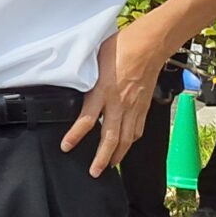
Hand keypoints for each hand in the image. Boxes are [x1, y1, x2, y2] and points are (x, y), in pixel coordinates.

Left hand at [62, 22, 168, 176]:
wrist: (149, 44)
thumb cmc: (119, 47)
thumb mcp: (92, 59)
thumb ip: (82, 76)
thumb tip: (69, 81)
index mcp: (103, 91)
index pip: (87, 120)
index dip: (75, 136)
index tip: (66, 147)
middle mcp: (119, 103)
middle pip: (111, 138)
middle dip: (102, 158)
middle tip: (94, 172)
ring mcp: (134, 106)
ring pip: (127, 138)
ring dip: (118, 155)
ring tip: (109, 166)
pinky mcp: (144, 106)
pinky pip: (138, 128)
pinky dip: (131, 141)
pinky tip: (126, 145)